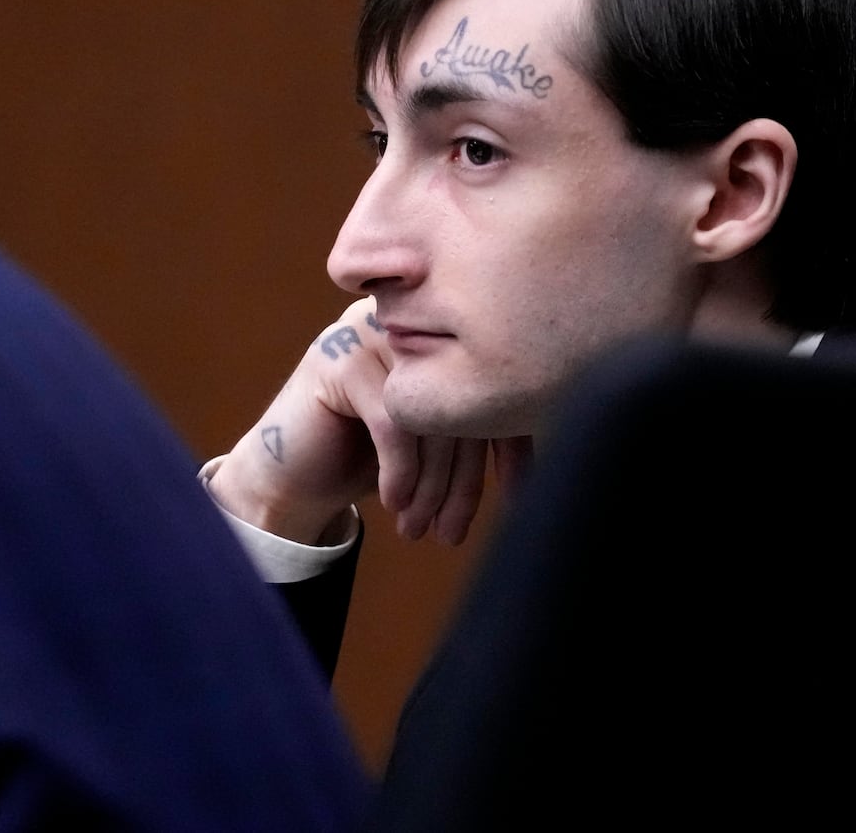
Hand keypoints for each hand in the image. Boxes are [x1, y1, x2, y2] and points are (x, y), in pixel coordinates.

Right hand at [211, 298, 529, 545]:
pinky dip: (400, 471)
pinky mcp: (338, 357)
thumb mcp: (439, 445)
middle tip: (455, 532)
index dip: (510, 449)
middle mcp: (413, 323)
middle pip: (463, 401)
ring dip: (431, 485)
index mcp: (446, 332)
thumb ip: (484, 431)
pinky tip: (395, 504)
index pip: (493, 387)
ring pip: (429, 413)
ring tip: (424, 529)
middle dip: (463, 480)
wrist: (293, 475)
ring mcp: (372, 332)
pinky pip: (392, 420)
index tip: (518, 502)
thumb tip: (562, 466)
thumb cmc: (374, 460)